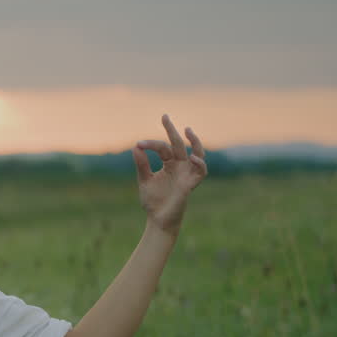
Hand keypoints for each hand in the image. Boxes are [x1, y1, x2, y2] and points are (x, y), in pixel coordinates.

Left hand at [133, 114, 206, 233]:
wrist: (157, 220)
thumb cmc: (152, 201)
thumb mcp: (144, 180)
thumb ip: (142, 164)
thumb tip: (135, 146)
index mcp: (169, 164)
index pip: (162, 148)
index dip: (151, 144)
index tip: (138, 144)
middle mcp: (180, 166)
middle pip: (179, 144)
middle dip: (172, 130)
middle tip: (164, 116)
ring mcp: (187, 174)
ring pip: (197, 153)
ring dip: (195, 142)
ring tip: (187, 130)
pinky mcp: (190, 185)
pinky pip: (200, 172)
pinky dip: (199, 164)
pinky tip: (192, 157)